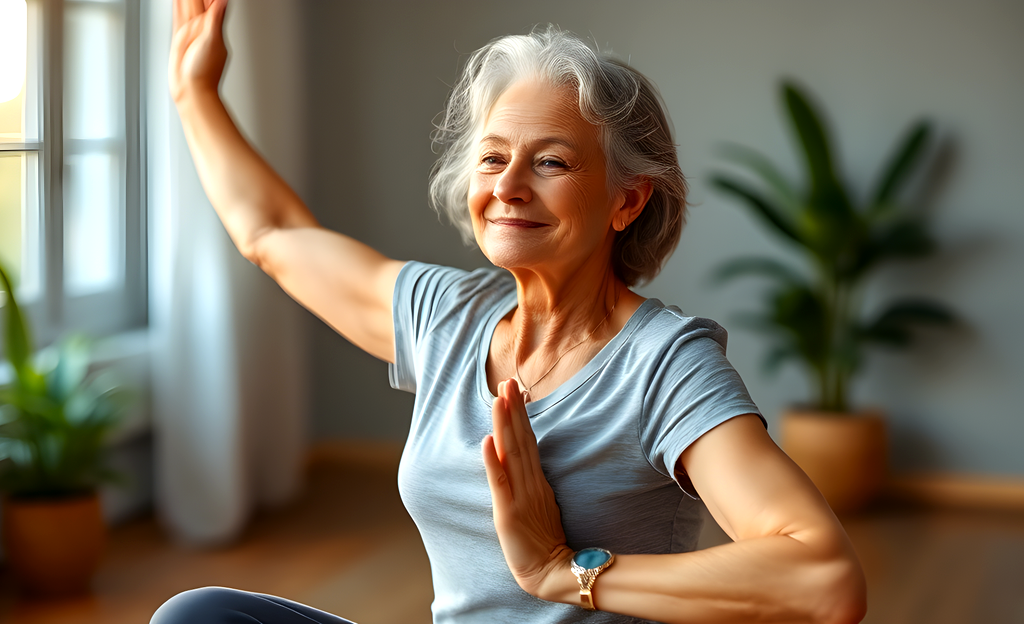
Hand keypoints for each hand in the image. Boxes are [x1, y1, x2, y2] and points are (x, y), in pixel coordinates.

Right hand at [169, 0, 228, 102]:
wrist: (191, 90)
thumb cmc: (204, 73)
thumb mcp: (212, 42)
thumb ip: (216, 19)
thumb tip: (224, 0)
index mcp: (213, 24)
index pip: (212, 0)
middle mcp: (203, 25)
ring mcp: (191, 30)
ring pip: (188, 4)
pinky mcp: (180, 36)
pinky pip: (178, 14)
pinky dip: (178, 3)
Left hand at [482, 378, 573, 598]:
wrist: (550, 573)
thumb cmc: (543, 541)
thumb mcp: (540, 504)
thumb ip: (531, 481)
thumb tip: (518, 457)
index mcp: (536, 480)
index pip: (527, 440)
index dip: (520, 414)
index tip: (514, 389)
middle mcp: (529, 482)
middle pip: (520, 439)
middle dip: (512, 410)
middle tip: (508, 381)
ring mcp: (520, 495)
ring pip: (511, 453)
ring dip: (504, 425)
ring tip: (499, 398)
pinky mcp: (508, 512)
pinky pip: (500, 483)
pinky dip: (493, 461)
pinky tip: (487, 441)